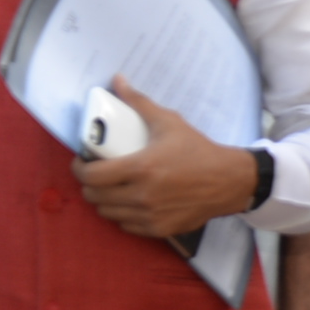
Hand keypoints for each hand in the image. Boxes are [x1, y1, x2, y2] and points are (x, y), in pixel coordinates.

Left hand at [75, 80, 261, 238]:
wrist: (229, 181)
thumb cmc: (198, 150)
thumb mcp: (169, 123)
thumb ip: (139, 103)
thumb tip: (118, 80)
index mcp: (140, 168)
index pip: (91, 176)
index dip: (79, 168)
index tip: (83, 161)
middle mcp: (142, 195)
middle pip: (94, 196)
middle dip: (89, 184)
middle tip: (96, 173)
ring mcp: (150, 215)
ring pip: (107, 213)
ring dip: (104, 200)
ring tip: (111, 187)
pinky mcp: (159, 229)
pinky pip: (126, 226)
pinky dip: (123, 215)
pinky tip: (129, 202)